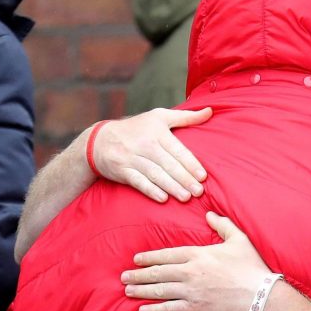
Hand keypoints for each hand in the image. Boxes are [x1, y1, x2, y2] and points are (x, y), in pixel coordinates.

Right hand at [94, 107, 212, 202]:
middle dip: (184, 179)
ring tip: (186, 197)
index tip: (203, 176)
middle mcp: (144, 144)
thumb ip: (186, 117)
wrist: (100, 139)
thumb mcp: (159, 117)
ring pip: (155, 174)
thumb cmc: (137, 128)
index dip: (190, 164)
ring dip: (171, 187)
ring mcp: (132, 158)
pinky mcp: (122, 170)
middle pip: (168, 164)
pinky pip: (138, 182)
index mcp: (156, 131)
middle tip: (199, 191)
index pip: (177, 149)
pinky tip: (163, 199)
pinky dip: (151, 191)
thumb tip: (210, 111)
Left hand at [121, 212, 271, 310]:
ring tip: (128, 291)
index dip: (149, 257)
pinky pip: (170, 309)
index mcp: (198, 254)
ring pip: (160, 290)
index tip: (136, 259)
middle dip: (139, 274)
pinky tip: (142, 310)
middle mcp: (190, 272)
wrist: (259, 295)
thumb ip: (222, 225)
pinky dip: (154, 310)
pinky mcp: (195, 308)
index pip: (167, 255)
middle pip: (158, 272)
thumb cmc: (251, 267)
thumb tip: (210, 213)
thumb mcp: (239, 240)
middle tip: (124, 277)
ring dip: (141, 290)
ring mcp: (191, 291)